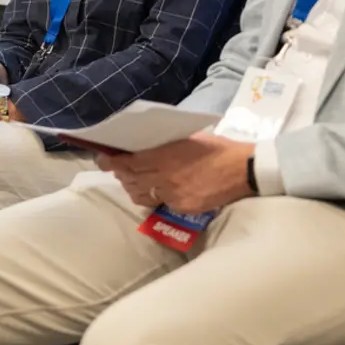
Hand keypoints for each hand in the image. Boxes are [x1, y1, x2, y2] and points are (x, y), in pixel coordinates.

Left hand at [97, 131, 255, 215]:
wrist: (243, 170)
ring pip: (141, 193)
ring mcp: (172, 194)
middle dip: (120, 174)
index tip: (102, 159)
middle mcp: (164, 176)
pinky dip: (155, 196)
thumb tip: (143, 145)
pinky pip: (160, 202)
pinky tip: (159, 190)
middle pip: (130, 179)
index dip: (111, 162)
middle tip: (117, 168)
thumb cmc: (217, 148)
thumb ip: (163, 144)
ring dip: (133, 186)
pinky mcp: (182, 207)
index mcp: (164, 155)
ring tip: (134, 180)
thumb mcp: (187, 138)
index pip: (128, 162)